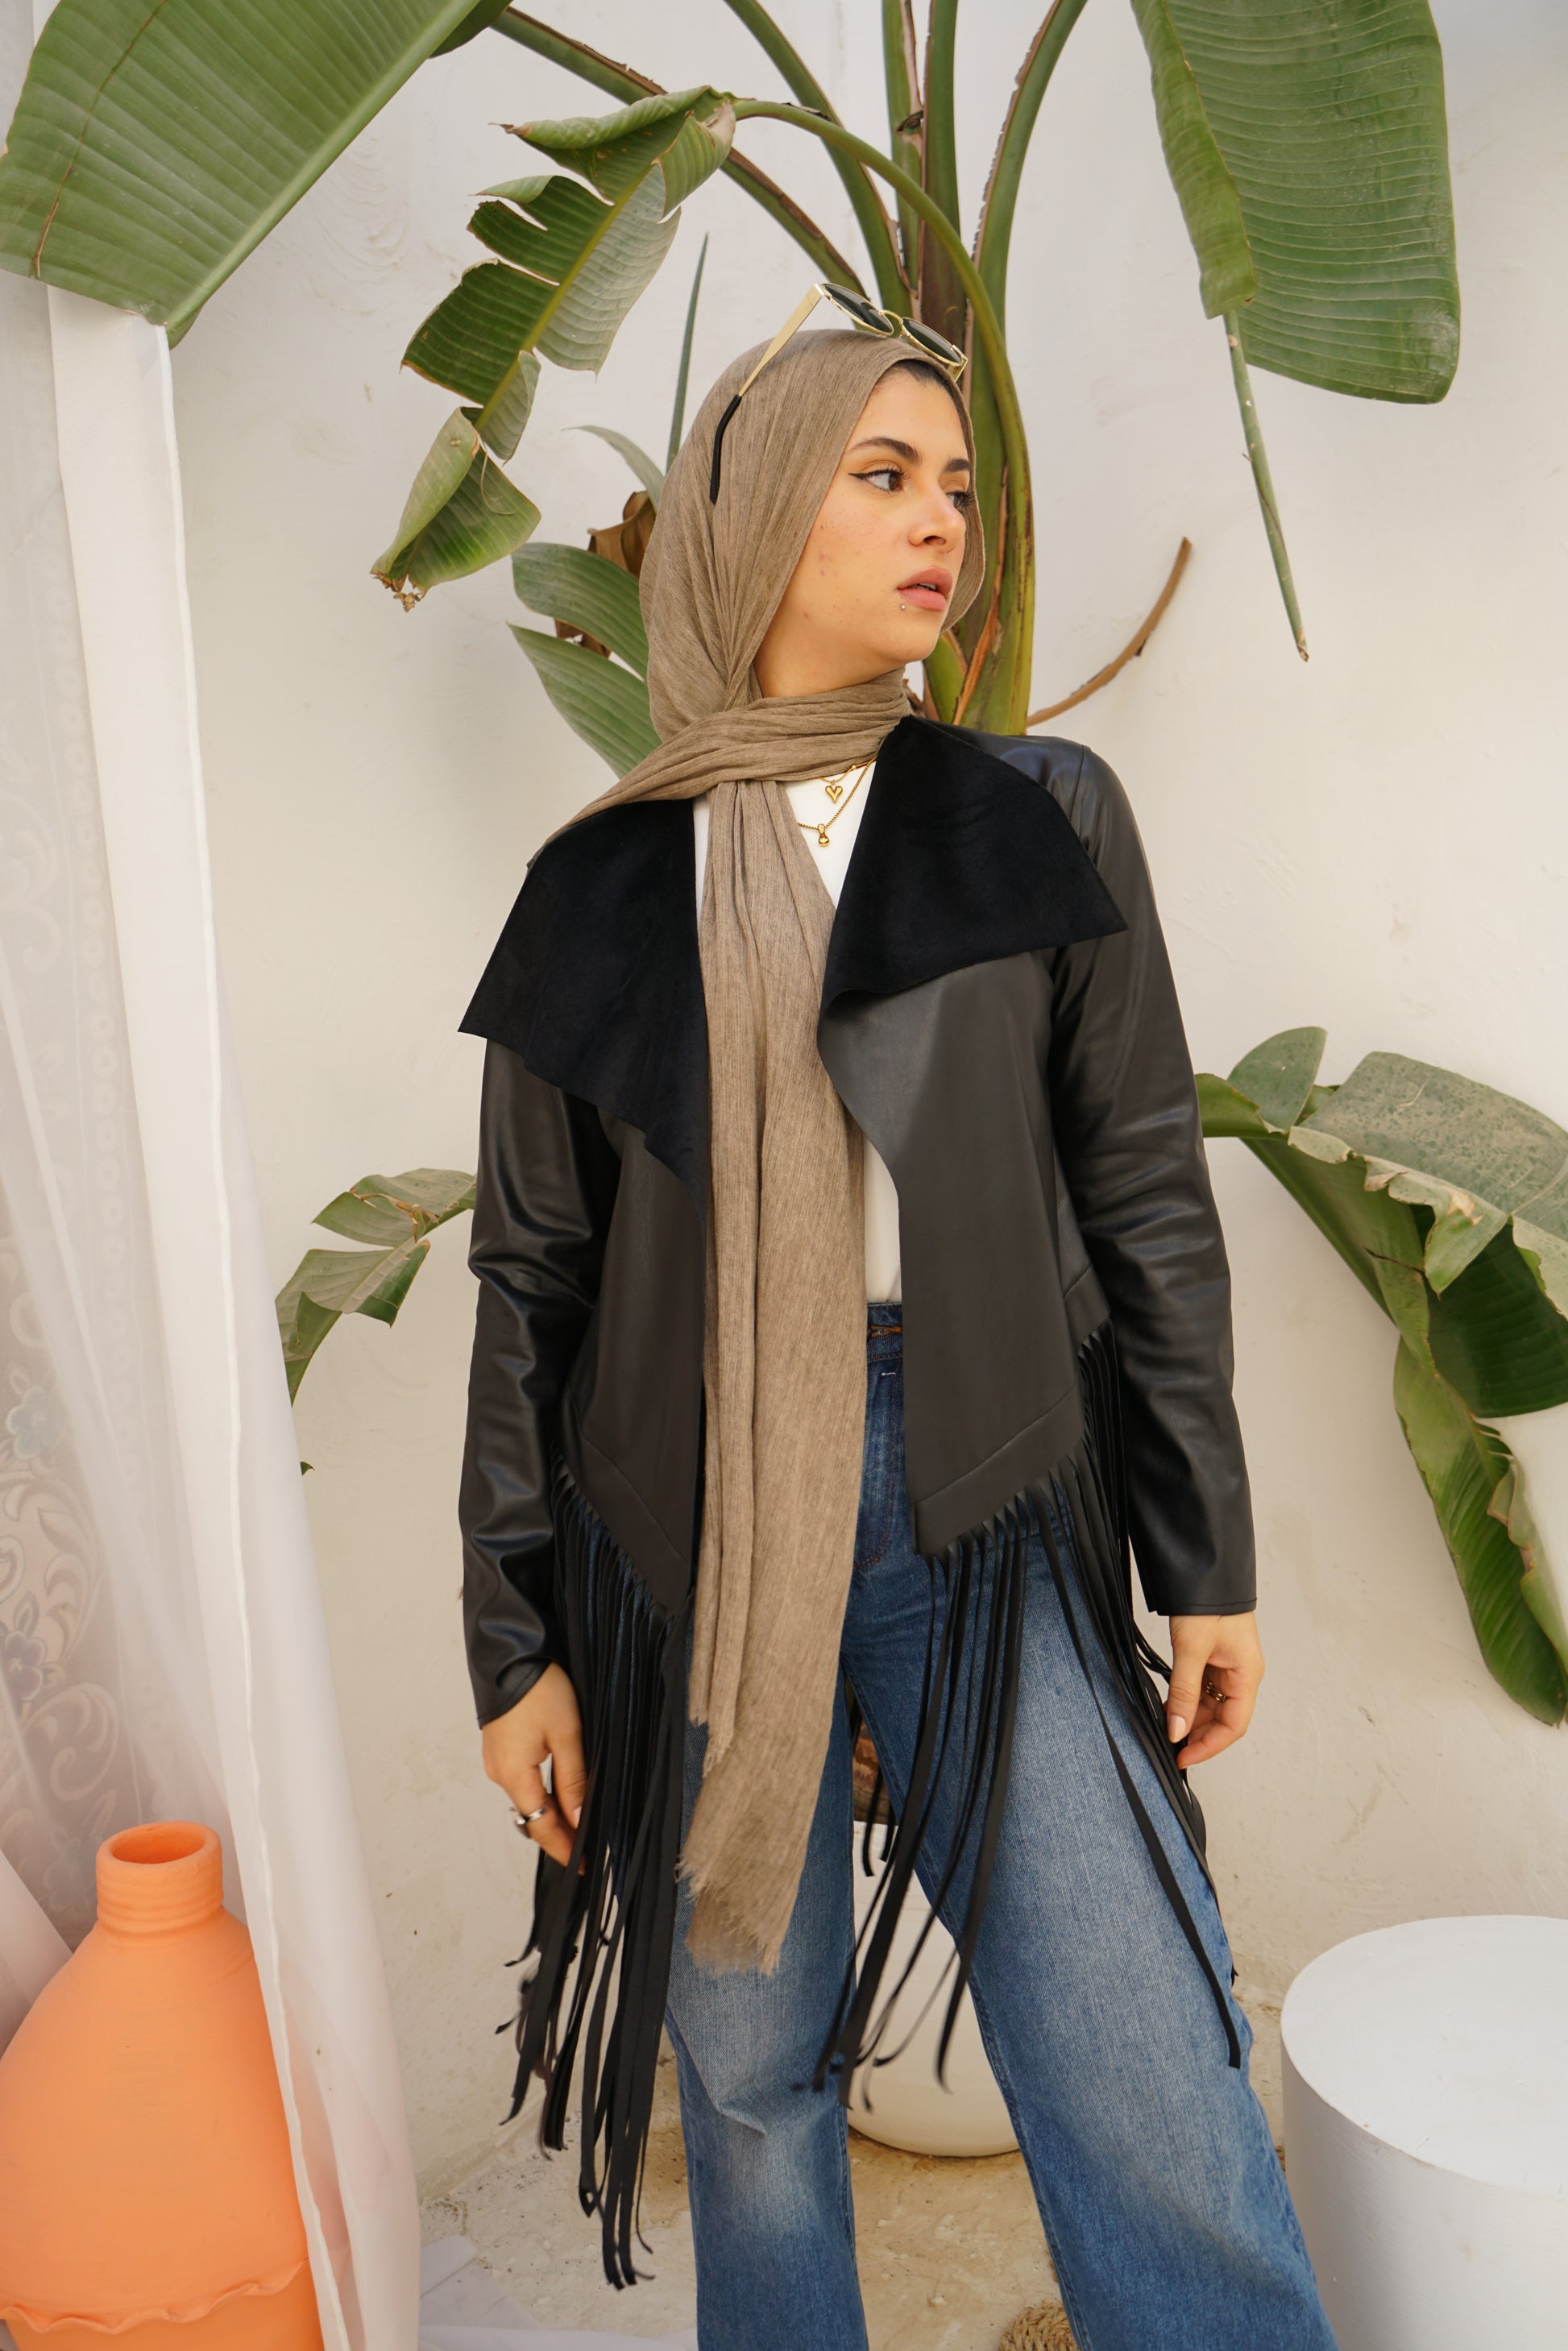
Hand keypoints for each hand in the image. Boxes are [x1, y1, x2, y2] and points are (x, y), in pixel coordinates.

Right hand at [481, 1663, 586, 1866]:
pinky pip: (523, 1780)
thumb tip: (579, 1821)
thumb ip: (573, 1781)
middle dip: (560, 1833)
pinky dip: (543, 1792)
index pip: (540, 1826)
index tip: (584, 1865)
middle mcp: (499, 1772)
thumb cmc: (539, 1688)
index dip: (563, 1848)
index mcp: (513, 1774)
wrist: (509, 1653)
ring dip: (553, 1811)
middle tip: (590, 1846)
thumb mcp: (567, 1735)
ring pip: (529, 1798)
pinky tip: (563, 1792)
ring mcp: (497, 1759)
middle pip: (533, 1815)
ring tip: (582, 1822)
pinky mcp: (501, 1746)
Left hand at [1165, 1612, 1263, 1768]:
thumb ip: (1183, 1692)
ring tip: (1165, 1725)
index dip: (1208, 1746)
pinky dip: (1186, 1699)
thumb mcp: (1191, 1650)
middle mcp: (1242, 1674)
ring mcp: (1228, 1667)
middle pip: (1223, 1718)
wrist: (1207, 1570)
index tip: (1183, 1756)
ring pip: (1211, 1705)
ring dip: (1190, 1717)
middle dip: (1197, 1733)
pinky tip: (1169, 1705)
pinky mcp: (1214, 1658)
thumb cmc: (1209, 1604)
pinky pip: (1203, 1688)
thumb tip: (1177, 1730)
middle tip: (1169, 1744)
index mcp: (1247, 1675)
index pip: (1233, 1725)